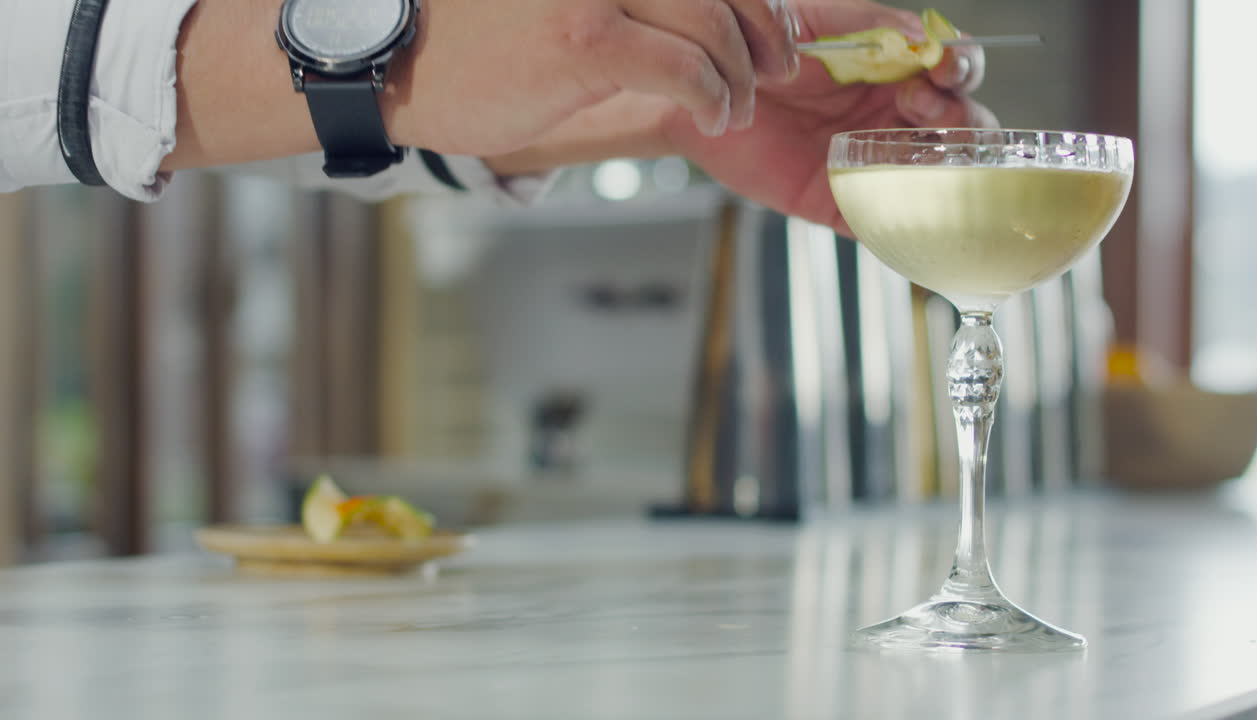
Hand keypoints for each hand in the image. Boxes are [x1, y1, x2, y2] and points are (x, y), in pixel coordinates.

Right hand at [390, 0, 799, 155]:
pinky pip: (682, 68)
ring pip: (712, 25)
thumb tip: (699, 22)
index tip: (774, 33)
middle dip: (765, 32)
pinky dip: (712, 97)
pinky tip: (711, 118)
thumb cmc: (477, 35)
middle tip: (776, 71)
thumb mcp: (563, 3)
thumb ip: (629, 4)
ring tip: (733, 109)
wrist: (399, 61)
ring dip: (739, 77)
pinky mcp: (583, 37)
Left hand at [663, 0, 997, 234]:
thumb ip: (868, 24)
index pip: (952, 70)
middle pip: (961, 125)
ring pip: (937, 176)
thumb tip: (921, 36)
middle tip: (919, 106)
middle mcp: (891, 118)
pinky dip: (906, 225)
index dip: (959, 68)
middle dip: (958, 116)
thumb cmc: (755, 55)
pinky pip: (885, 222)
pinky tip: (909, 213)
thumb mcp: (814, 23)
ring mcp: (871, 163)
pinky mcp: (841, 205)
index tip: (942, 68)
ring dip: (945, 168)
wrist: (703, 100)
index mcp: (893, 71)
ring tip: (917, 151)